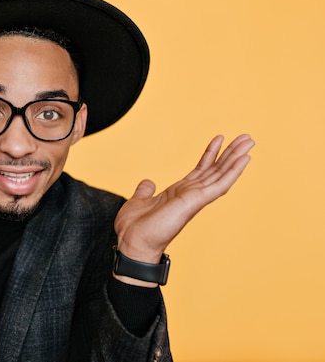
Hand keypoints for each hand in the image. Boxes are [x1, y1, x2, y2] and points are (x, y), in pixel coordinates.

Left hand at [114, 134, 254, 285]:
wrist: (133, 242)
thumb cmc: (135, 228)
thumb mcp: (139, 201)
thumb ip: (145, 190)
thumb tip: (148, 183)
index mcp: (179, 193)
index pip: (200, 170)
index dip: (211, 154)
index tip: (220, 138)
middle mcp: (190, 194)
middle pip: (215, 169)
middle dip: (230, 153)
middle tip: (247, 137)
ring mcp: (195, 198)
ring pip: (221, 174)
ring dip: (236, 157)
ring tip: (249, 141)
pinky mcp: (196, 201)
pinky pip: (219, 184)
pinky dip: (232, 171)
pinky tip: (244, 159)